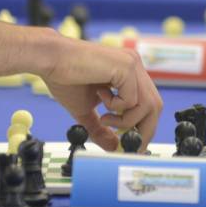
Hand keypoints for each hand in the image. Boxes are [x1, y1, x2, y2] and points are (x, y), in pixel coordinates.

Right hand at [39, 39, 162, 151]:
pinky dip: (117, 107)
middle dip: (143, 130)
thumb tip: (112, 147)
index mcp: (128, 73)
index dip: (143, 126)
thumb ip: (100, 128)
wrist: (50, 59)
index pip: (148, 104)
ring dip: (126, 121)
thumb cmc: (65, 78)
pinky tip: (99, 95)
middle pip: (155, 106)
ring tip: (104, 118)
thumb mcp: (86, 110)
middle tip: (125, 144)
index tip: (131, 144)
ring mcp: (132, 64)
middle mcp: (134, 66)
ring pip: (147, 105)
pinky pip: (132, 99)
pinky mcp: (126, 66)